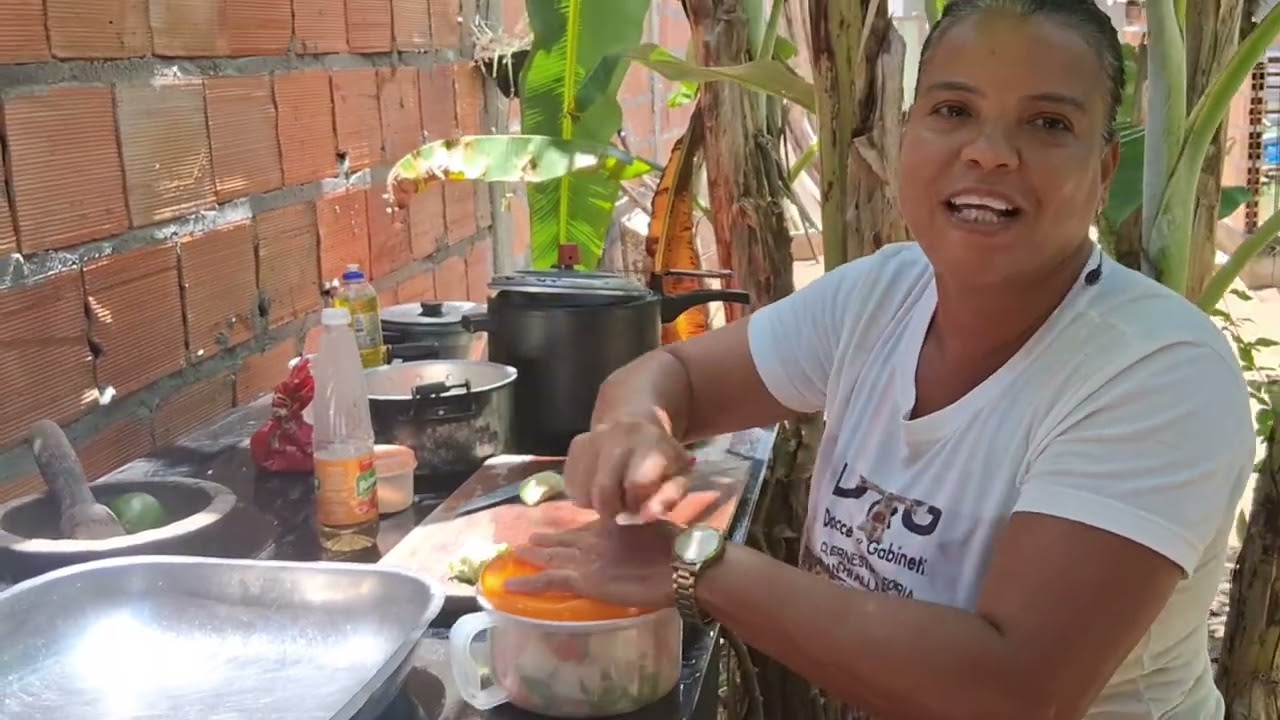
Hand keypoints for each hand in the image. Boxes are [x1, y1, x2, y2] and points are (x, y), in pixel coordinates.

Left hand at [504, 519, 679, 609]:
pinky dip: (528, 582)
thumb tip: (634, 541)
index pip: (582, 529)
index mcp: (610, 527)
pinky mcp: (582, 579)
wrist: (679, 563)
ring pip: (550, 557)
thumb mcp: (651, 532)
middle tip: (527, 540)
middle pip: (562, 540)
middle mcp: (593, 539)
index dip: (567, 532)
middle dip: (544, 541)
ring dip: (532, 556)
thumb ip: (635, 534)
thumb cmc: (676, 550)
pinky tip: (511, 584)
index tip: (557, 533)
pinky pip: (548, 581)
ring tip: (515, 554)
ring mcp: (585, 559)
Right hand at [564, 417, 694, 521]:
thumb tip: (645, 515)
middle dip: (612, 509)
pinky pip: (571, 484)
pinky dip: (583, 494)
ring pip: (583, 491)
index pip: (636, 484)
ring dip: (596, 503)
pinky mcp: (576, 445)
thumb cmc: (662, 461)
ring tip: (612, 495)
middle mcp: (616, 434)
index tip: (641, 504)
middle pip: (603, 489)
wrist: (638, 427)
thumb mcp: (679, 477)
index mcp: (649, 442)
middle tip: (622, 508)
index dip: (637, 503)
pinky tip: (598, 485)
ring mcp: (592, 438)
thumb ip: (668, 498)